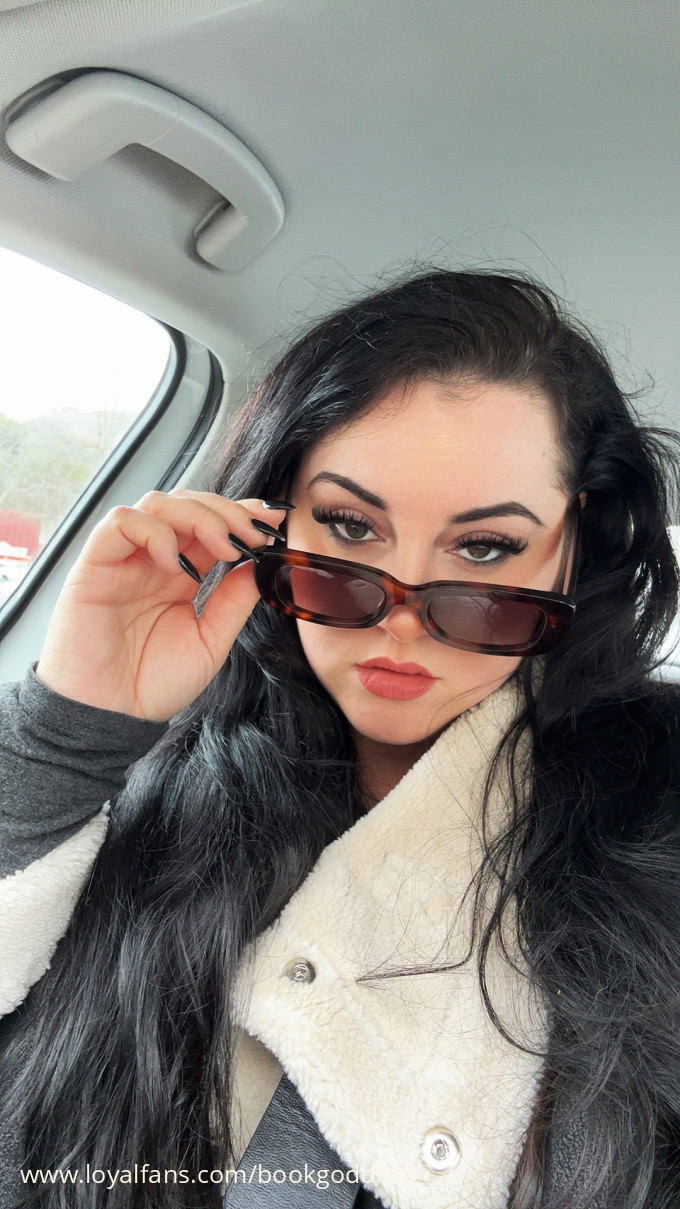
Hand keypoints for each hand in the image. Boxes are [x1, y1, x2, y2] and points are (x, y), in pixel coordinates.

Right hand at [34, 488, 288, 721]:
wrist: (111, 718)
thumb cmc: (150, 685)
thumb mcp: (210, 641)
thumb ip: (234, 601)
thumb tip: (260, 564)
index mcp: (180, 575)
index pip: (211, 525)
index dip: (242, 514)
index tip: (274, 520)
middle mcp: (152, 561)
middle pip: (188, 504)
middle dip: (227, 511)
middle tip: (254, 534)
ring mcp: (124, 560)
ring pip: (158, 503)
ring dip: (198, 515)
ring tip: (223, 546)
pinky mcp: (94, 566)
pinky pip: (120, 523)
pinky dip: (154, 531)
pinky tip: (175, 562)